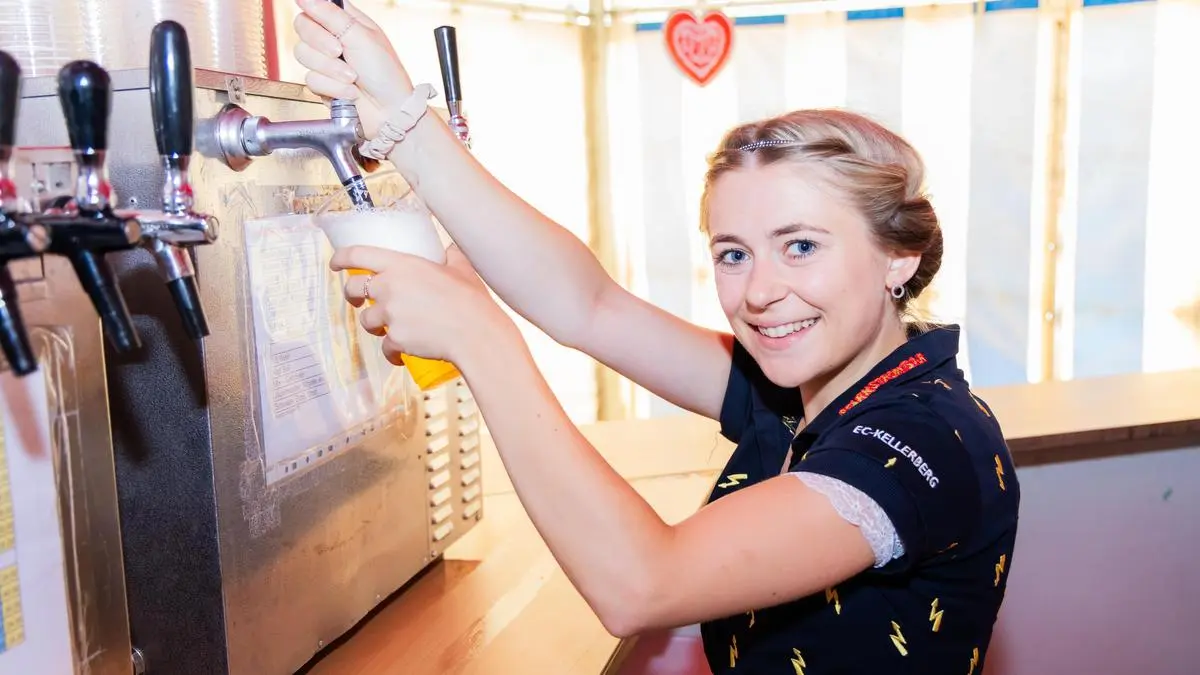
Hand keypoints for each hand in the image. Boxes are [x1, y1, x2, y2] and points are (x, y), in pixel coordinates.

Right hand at [292, 0, 413, 136]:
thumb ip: (331, 16)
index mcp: (346, 21)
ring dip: (330, 69)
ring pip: (303, 54)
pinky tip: (350, 92)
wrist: (390, 112)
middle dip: (320, 42)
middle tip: (340, 52)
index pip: (316, 5)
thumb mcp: (361, 38)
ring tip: (352, 77)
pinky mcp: (322, 84)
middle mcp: (333, 38)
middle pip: (302, 27)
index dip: (313, 10)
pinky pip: (311, 80)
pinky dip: (332, 87)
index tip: (319, 20)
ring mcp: (325, 61)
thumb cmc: (386, 74)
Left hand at [331, 244, 514, 364]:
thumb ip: (451, 256)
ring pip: (367, 321)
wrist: (475, 334)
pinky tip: (401, 355)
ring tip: (392, 329)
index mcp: (401, 265)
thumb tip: (450, 250)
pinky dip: (391, 353)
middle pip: (353, 289)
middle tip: (360, 300)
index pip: (357, 254)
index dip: (340, 258)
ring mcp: (390, 315)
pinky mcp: (396, 340)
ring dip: (375, 326)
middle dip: (352, 295)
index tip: (335, 263)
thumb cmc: (470, 300)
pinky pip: (385, 348)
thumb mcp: (461, 268)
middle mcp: (389, 288)